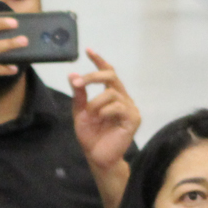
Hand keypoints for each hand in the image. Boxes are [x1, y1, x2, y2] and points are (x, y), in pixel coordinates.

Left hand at [70, 49, 139, 172]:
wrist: (97, 156)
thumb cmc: (91, 135)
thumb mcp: (80, 112)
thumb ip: (79, 95)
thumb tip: (73, 75)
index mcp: (112, 95)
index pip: (108, 73)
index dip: (99, 61)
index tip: (88, 50)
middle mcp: (123, 98)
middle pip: (111, 76)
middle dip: (93, 76)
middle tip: (78, 82)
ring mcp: (130, 108)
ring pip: (111, 93)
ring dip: (95, 102)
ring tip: (91, 115)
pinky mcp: (133, 119)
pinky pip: (118, 107)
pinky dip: (105, 111)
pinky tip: (101, 119)